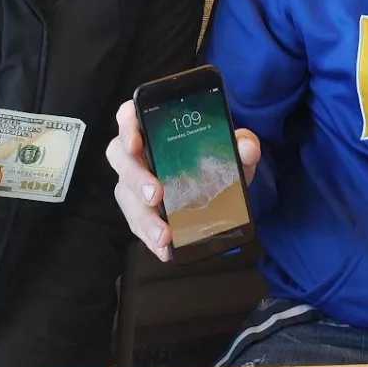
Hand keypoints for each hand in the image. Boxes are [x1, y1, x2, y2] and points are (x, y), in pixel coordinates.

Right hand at [107, 100, 260, 261]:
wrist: (222, 185)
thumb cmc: (216, 156)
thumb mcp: (233, 148)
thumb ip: (242, 144)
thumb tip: (247, 147)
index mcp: (152, 126)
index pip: (128, 116)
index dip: (127, 127)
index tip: (136, 142)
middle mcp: (136, 152)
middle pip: (120, 157)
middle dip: (135, 177)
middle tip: (155, 194)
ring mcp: (134, 183)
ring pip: (126, 196)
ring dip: (143, 217)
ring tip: (164, 234)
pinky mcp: (140, 211)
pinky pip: (137, 225)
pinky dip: (150, 238)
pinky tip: (165, 250)